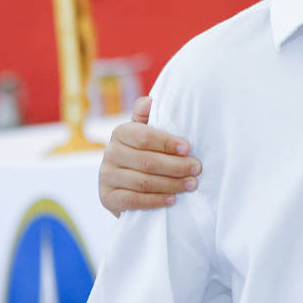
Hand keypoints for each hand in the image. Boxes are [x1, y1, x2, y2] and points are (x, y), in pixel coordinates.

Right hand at [98, 96, 201, 217]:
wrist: (125, 185)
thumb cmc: (144, 153)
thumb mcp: (146, 134)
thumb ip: (148, 118)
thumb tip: (150, 101)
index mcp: (120, 132)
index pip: (144, 137)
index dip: (167, 143)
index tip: (188, 149)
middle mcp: (109, 153)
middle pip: (146, 161)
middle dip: (176, 166)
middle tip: (196, 169)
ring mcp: (106, 176)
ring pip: (142, 182)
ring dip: (170, 184)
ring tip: (190, 184)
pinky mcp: (107, 197)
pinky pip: (133, 200)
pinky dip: (155, 201)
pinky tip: (172, 199)